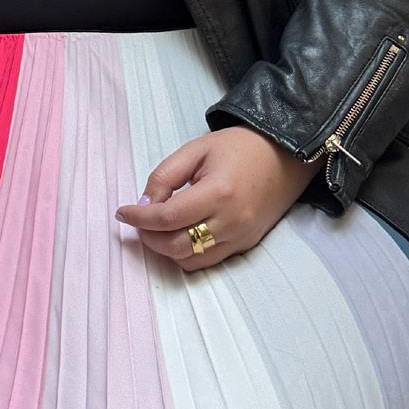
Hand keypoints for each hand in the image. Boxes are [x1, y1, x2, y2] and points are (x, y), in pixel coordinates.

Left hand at [113, 125, 320, 270]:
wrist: (286, 155)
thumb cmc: (240, 147)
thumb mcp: (196, 149)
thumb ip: (165, 176)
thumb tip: (144, 203)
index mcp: (218, 192)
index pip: (168, 217)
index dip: (139, 217)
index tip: (122, 212)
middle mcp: (231, 222)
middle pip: (176, 246)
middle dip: (149, 237)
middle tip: (139, 220)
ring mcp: (241, 238)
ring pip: (190, 260)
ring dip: (166, 248)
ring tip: (157, 228)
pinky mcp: (246, 245)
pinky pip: (208, 262)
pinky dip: (187, 253)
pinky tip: (180, 234)